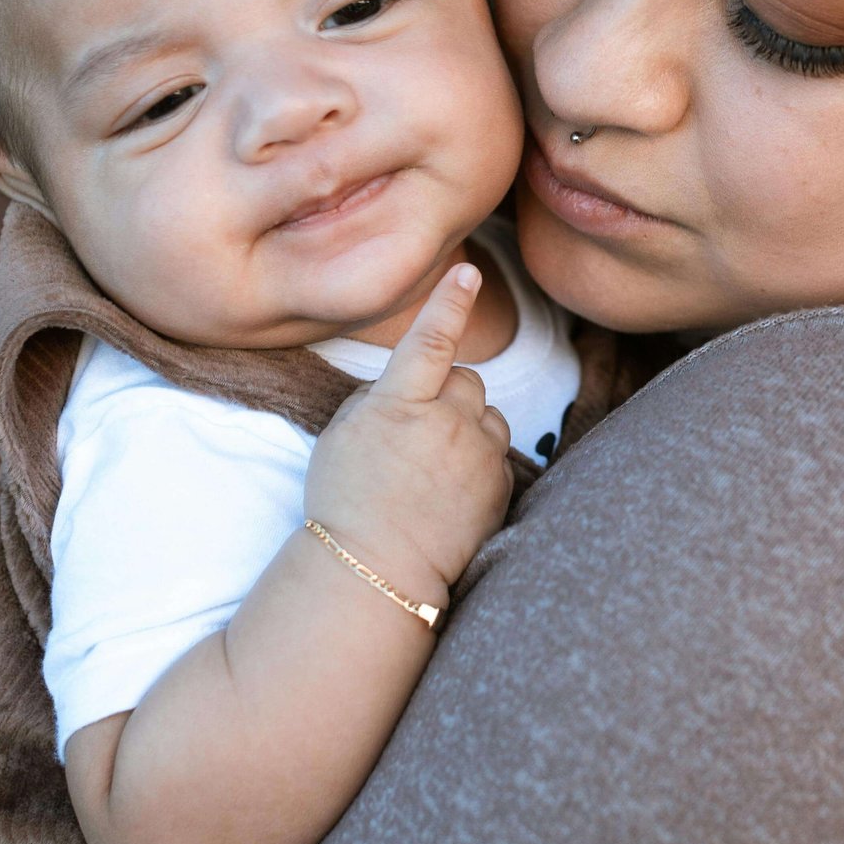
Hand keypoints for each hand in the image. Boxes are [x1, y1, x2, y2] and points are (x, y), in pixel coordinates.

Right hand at [304, 264, 513, 604]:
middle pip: (467, 379)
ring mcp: (480, 455)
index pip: (432, 340)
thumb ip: (380, 396)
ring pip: (488, 414)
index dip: (449, 302)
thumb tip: (410, 381)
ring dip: (468, 426)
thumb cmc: (347, 500)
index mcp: (400, 405)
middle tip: (416, 433)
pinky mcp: (502, 485)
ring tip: (432, 467)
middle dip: (449, 393)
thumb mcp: (340, 434)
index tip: (466, 271)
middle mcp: (448, 424)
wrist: (376, 571)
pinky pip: (498, 452)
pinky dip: (479, 460)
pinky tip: (449, 492)